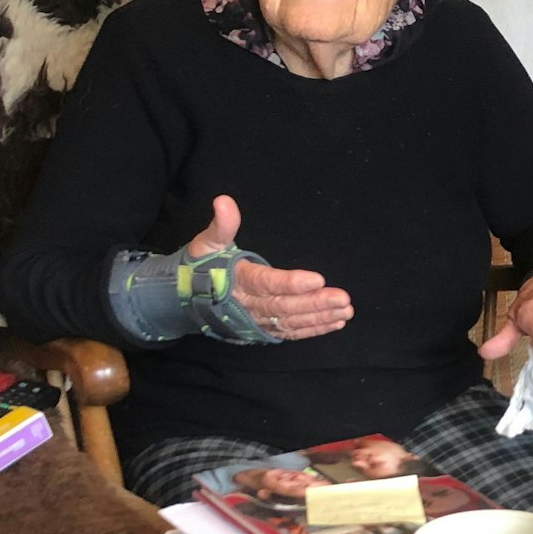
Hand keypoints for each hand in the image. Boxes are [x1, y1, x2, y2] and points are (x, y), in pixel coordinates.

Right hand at [187, 195, 352, 339]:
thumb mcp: (208, 243)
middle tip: (343, 299)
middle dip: (315, 304)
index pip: (267, 283)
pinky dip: (314, 329)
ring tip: (345, 311)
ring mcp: (258, 320)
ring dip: (320, 317)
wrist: (186, 299)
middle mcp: (250, 305)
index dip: (291, 284)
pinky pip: (291, 332)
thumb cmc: (203, 266)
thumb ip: (222, 225)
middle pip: (285, 306)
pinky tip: (336, 323)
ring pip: (292, 321)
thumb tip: (224, 200)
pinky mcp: (265, 329)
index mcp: (239, 281)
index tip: (318, 279)